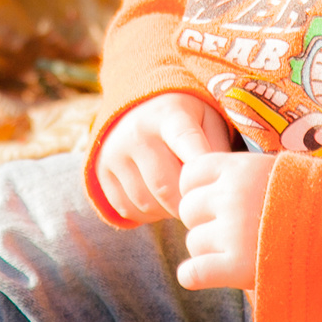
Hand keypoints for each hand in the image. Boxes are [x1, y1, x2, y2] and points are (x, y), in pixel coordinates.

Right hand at [94, 92, 230, 223]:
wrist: (139, 106)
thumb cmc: (186, 119)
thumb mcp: (208, 120)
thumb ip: (218, 150)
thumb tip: (220, 188)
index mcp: (170, 114)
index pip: (186, 142)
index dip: (200, 171)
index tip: (212, 187)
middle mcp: (136, 132)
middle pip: (165, 186)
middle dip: (187, 204)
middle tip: (199, 203)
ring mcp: (114, 152)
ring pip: (146, 202)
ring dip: (167, 211)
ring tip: (180, 199)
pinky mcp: (100, 172)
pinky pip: (127, 209)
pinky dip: (148, 215)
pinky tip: (159, 201)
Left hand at [175, 150, 276, 290]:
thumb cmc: (320, 203)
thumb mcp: (287, 173)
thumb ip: (251, 174)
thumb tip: (226, 175)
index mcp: (241, 169)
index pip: (191, 174)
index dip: (198, 190)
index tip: (214, 203)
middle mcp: (232, 197)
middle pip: (188, 210)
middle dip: (204, 222)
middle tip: (229, 233)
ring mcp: (232, 233)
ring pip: (193, 243)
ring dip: (207, 251)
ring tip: (235, 254)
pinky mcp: (235, 267)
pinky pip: (192, 272)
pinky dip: (195, 276)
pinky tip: (207, 275)